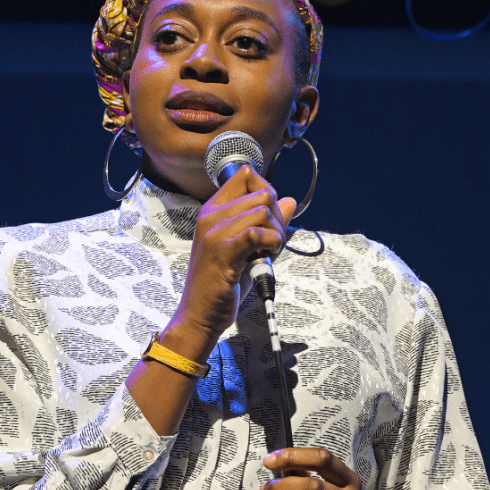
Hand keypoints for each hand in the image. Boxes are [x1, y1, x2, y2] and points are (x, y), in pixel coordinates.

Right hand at [173, 165, 295, 338]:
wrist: (200, 314)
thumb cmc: (220, 283)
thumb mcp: (247, 246)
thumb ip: (267, 222)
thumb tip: (289, 201)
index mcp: (213, 210)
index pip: (245, 175)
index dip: (266, 191)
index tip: (268, 215)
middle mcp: (211, 217)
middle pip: (261, 193)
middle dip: (276, 216)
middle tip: (272, 239)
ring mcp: (215, 234)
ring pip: (263, 212)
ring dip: (276, 232)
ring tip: (268, 250)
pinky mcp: (223, 253)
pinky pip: (257, 233)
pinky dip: (271, 243)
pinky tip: (267, 256)